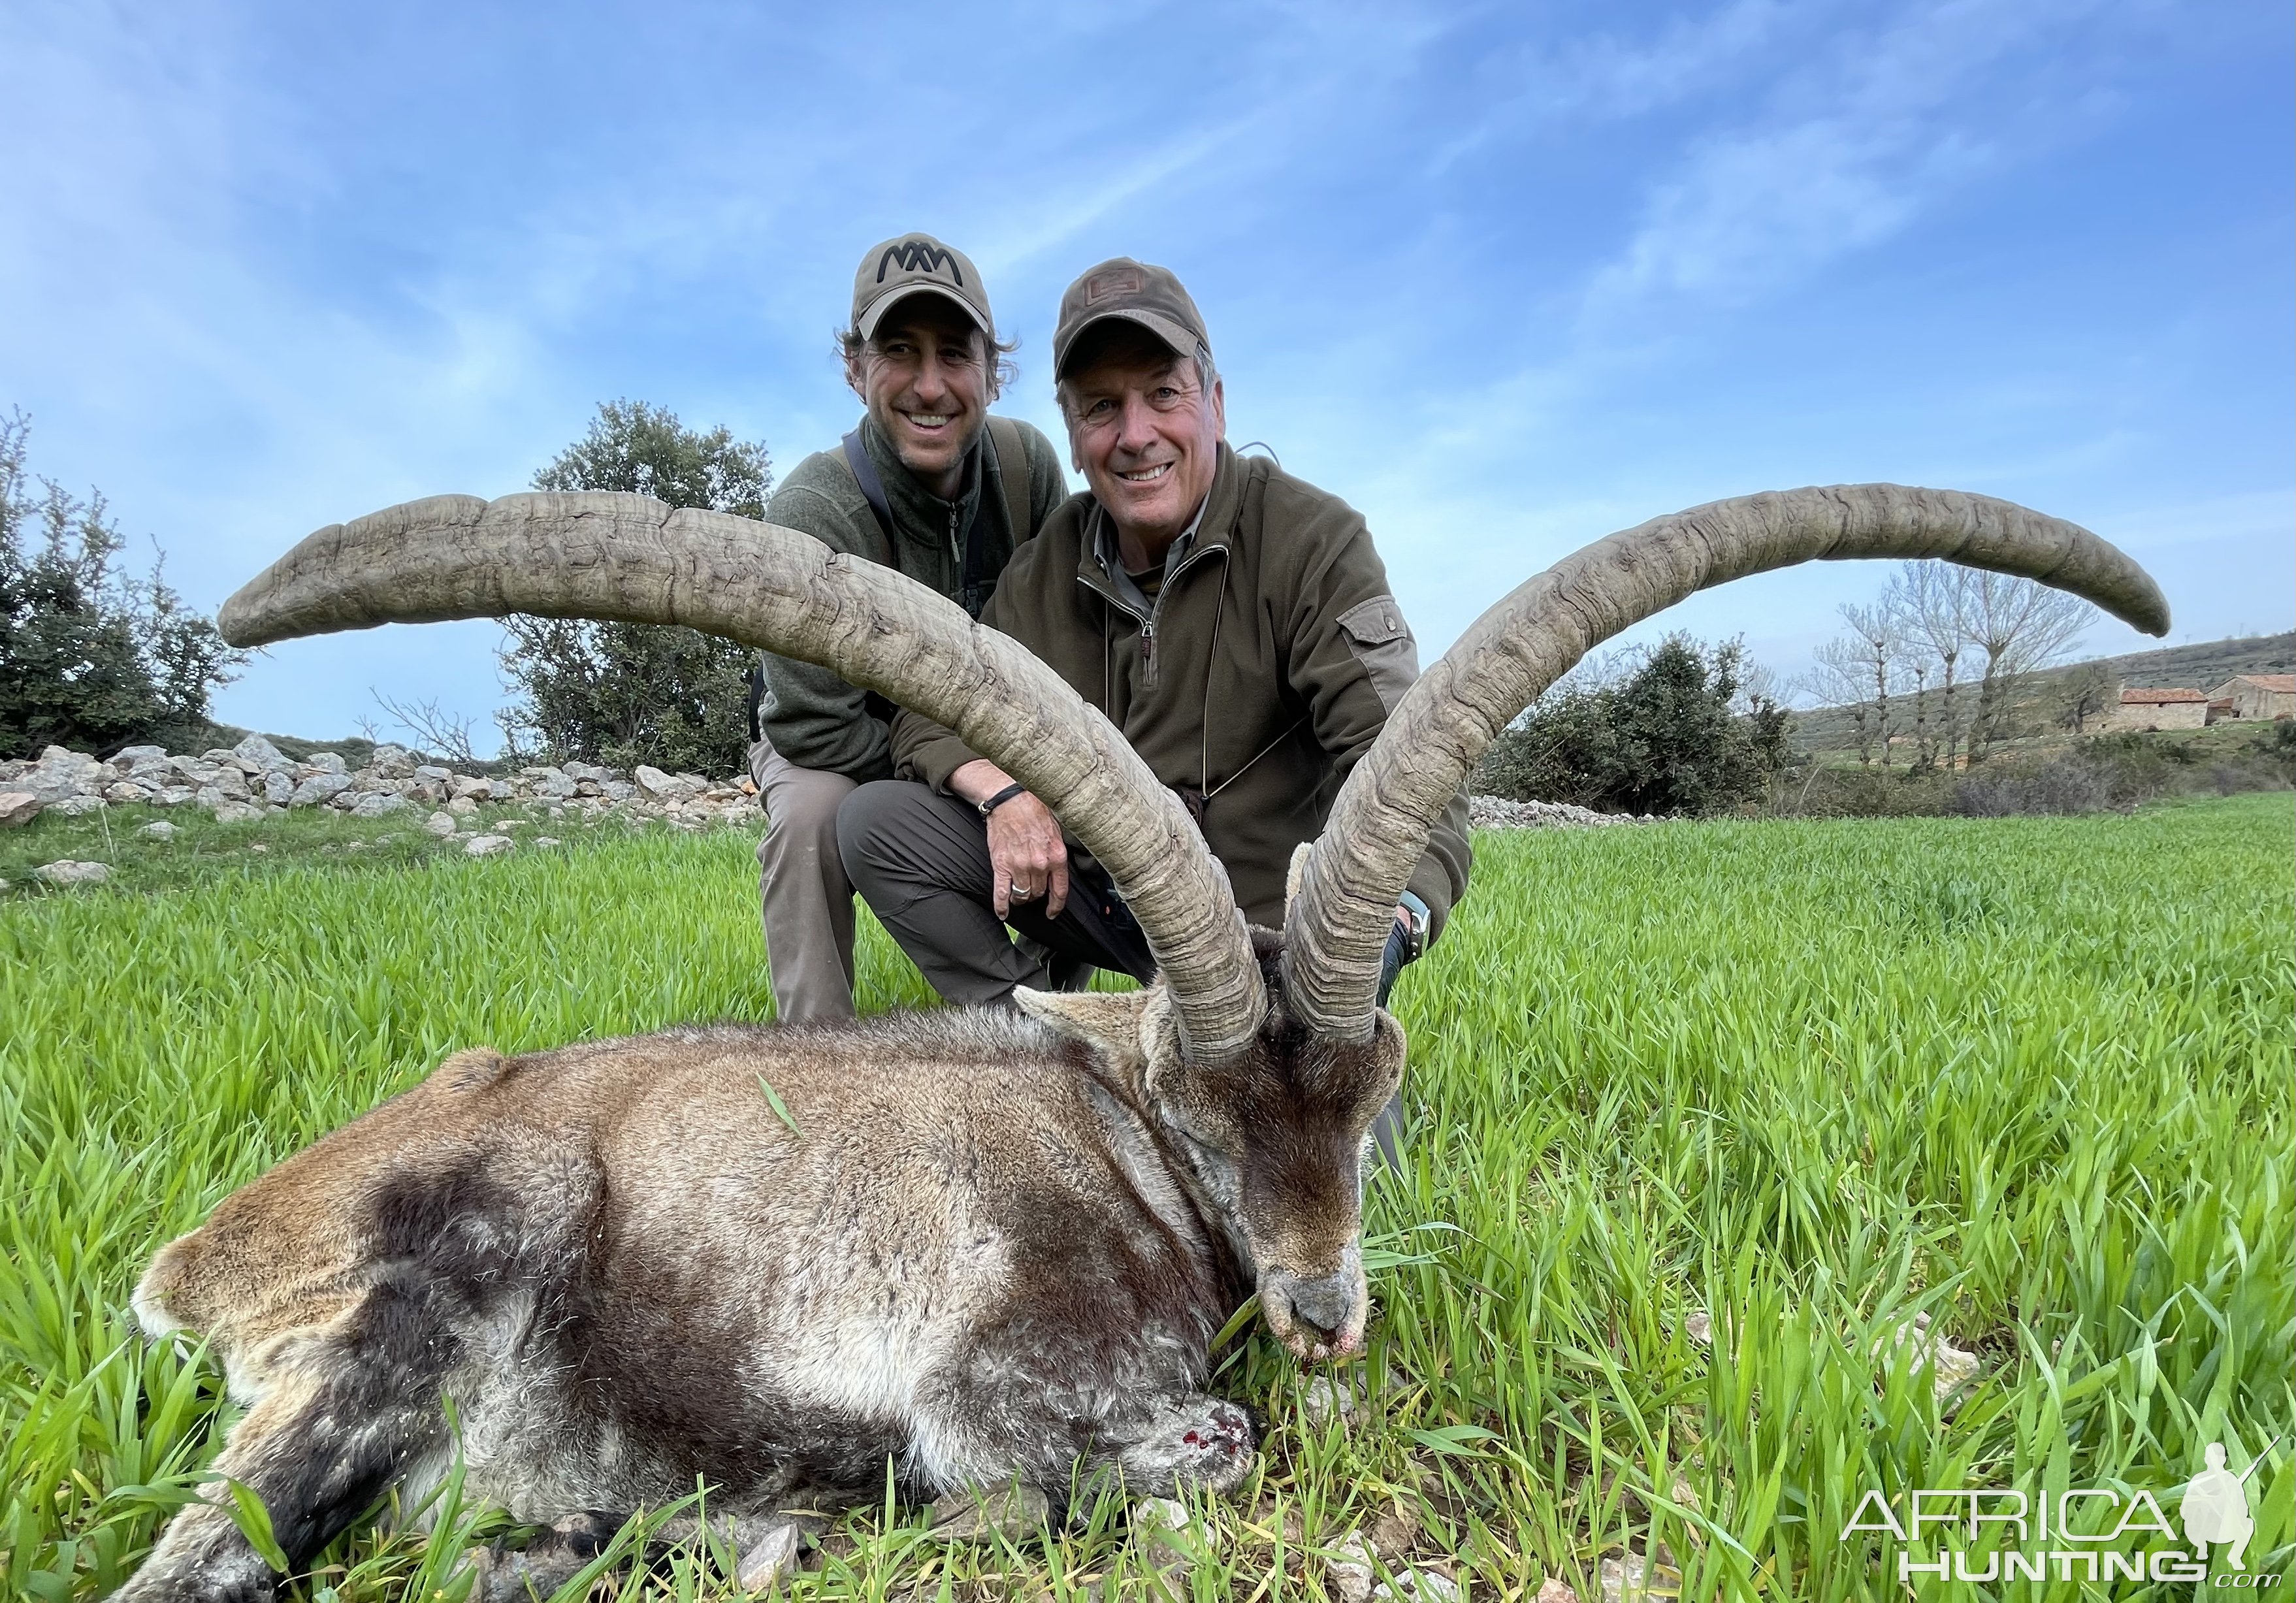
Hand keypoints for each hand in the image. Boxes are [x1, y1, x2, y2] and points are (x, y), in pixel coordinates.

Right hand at [951, 759, 1069, 918]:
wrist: (1010, 800)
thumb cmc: (1033, 811)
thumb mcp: (1056, 830)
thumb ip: (1058, 853)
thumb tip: (1059, 870)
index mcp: (1056, 856)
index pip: (1060, 891)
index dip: (1056, 905)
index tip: (1052, 912)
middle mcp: (1040, 864)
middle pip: (1038, 893)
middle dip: (1035, 895)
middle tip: (1030, 891)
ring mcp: (1020, 866)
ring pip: (1022, 895)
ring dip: (1020, 898)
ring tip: (1017, 895)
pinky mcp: (1001, 865)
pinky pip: (1001, 893)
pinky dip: (1001, 906)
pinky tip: (1002, 913)